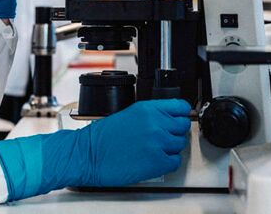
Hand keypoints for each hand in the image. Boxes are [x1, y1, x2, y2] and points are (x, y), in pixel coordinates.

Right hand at [0, 99, 191, 199]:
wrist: (88, 154)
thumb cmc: (101, 138)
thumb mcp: (126, 115)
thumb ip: (149, 115)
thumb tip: (167, 119)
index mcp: (147, 109)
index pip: (180, 107)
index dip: (181, 114)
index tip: (179, 118)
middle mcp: (155, 123)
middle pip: (182, 127)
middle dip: (174, 133)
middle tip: (161, 138)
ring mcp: (158, 143)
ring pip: (179, 145)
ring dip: (169, 149)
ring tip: (152, 150)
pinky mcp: (158, 162)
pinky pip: (175, 162)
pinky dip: (166, 163)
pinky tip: (152, 160)